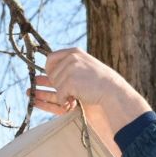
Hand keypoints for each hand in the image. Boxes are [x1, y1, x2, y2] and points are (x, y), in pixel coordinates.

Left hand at [31, 48, 151, 133]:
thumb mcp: (85, 70)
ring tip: (74, 99)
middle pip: (51, 74)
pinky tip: (74, 103)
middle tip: (71, 93)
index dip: (49, 71)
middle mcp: (71, 58)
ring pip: (55, 86)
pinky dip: (64, 102)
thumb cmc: (101, 85)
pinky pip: (59, 95)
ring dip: (62, 95)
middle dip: (57, 86)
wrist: (114, 93)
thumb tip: (41, 77)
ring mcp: (70, 69)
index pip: (50, 58)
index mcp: (74, 53)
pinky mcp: (70, 82)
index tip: (52, 81)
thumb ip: (68, 69)